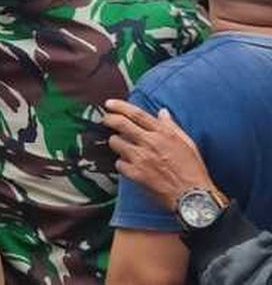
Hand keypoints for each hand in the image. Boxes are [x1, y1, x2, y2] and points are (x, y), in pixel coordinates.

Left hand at [103, 99, 219, 211]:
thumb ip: (172, 126)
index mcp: (163, 134)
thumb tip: (162, 112)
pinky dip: (121, 163)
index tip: (110, 104)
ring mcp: (141, 158)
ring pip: (116, 142)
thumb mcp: (187, 143)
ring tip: (121, 146)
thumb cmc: (193, 170)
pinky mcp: (136, 174)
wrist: (193, 196)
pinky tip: (128, 165)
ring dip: (116, 142)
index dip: (120, 106)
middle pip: (120, 124)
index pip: (137, 114)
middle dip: (109, 119)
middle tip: (106, 119)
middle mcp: (150, 143)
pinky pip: (119, 163)